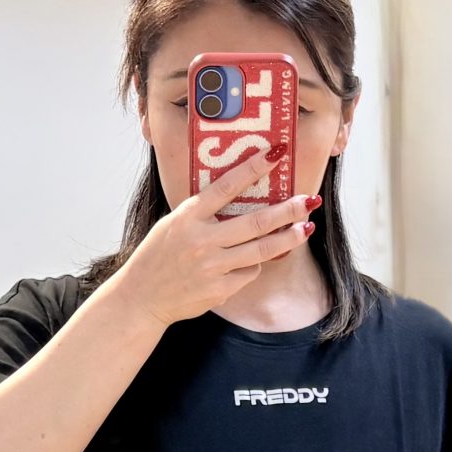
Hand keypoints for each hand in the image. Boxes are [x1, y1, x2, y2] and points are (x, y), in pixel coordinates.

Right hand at [111, 151, 315, 331]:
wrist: (142, 297)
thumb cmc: (159, 256)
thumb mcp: (174, 224)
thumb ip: (203, 213)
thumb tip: (241, 201)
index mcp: (189, 215)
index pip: (228, 185)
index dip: (254, 167)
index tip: (277, 153)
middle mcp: (202, 239)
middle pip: (256, 221)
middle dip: (288, 210)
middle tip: (309, 201)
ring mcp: (212, 266)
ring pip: (261, 250)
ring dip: (287, 239)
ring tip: (305, 229)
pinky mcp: (219, 289)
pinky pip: (248, 273)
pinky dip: (253, 265)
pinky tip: (252, 262)